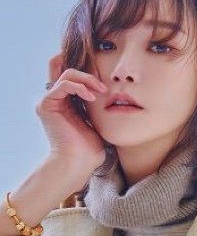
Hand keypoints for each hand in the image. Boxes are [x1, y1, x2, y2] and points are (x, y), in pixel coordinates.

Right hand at [35, 52, 108, 189]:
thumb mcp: (98, 125)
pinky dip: (79, 87)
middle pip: (68, 71)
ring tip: (100, 91)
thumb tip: (112, 98)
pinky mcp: (46, 105)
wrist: (77, 164)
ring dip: (87, 80)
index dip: (88, 74)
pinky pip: (63, 84)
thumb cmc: (89, 152)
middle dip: (88, 74)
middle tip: (103, 87)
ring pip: (67, 74)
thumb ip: (98, 109)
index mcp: (66, 105)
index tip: (105, 85)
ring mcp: (50, 102)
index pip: (73, 78)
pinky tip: (91, 97)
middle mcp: (56, 101)